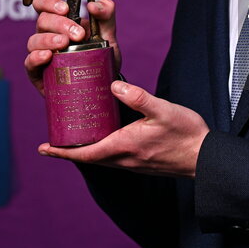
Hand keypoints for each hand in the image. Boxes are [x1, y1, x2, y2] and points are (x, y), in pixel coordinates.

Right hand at [25, 0, 120, 96]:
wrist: (102, 86)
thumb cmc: (101, 57)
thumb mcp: (108, 36)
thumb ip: (106, 16)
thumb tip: (93, 4)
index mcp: (60, 22)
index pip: (44, 4)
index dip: (49, 2)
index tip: (66, 9)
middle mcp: (47, 35)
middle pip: (42, 21)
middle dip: (60, 24)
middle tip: (79, 34)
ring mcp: (41, 54)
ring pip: (34, 40)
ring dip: (48, 39)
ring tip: (64, 44)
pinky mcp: (38, 73)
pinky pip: (29, 62)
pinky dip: (36, 57)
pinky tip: (48, 56)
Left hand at [38, 80, 209, 177]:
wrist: (205, 157)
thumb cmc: (186, 134)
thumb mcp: (163, 109)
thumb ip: (137, 97)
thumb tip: (113, 84)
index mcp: (124, 146)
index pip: (85, 153)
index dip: (62, 152)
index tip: (43, 148)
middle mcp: (125, 159)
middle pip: (89, 157)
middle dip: (69, 150)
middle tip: (54, 137)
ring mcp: (133, 163)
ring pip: (101, 158)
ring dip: (85, 149)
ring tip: (75, 134)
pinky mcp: (141, 162)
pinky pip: (113, 157)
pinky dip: (101, 148)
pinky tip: (106, 135)